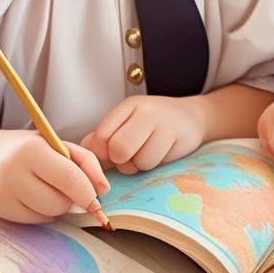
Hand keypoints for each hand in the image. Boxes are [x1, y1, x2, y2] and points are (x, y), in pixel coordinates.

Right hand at [0, 128, 109, 223]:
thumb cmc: (26, 148)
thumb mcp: (55, 143)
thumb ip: (84, 160)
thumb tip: (103, 189)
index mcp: (32, 149)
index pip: (70, 177)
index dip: (88, 191)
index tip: (97, 197)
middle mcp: (14, 172)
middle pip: (61, 201)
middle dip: (72, 198)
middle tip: (64, 185)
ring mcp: (5, 194)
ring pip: (51, 214)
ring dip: (58, 205)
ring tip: (46, 187)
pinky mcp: (1, 211)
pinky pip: (37, 220)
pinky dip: (42, 212)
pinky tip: (32, 196)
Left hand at [81, 95, 206, 173]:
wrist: (191, 117)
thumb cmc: (151, 124)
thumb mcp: (126, 125)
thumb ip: (102, 138)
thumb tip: (82, 154)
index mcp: (128, 106)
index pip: (101, 135)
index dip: (101, 152)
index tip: (109, 154)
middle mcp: (146, 111)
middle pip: (119, 149)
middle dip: (121, 160)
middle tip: (129, 156)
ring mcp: (164, 124)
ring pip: (139, 161)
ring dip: (139, 165)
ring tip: (148, 153)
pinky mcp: (179, 139)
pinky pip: (156, 164)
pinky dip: (154, 165)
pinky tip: (161, 152)